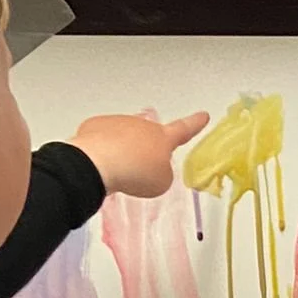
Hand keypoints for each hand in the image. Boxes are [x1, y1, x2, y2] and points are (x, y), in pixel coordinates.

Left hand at [69, 111, 208, 198]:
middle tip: (139, 170)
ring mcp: (118, 123)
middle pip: (148, 137)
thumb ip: (162, 173)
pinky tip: (100, 164)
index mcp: (163, 137)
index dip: (195, 124)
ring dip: (122, 152)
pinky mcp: (95, 128)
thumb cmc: (135, 173)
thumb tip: (149, 168)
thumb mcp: (161, 182)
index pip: (184, 129)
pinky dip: (102, 151)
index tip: (202, 115)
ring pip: (124, 138)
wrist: (98, 165)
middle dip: (145, 151)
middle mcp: (142, 126)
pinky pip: (103, 140)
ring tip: (118, 171)